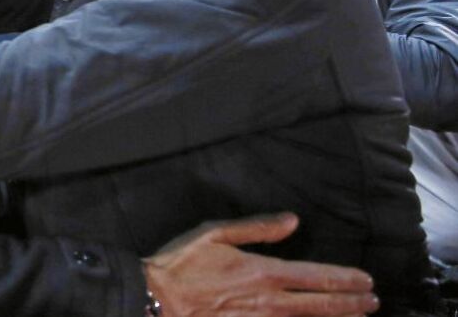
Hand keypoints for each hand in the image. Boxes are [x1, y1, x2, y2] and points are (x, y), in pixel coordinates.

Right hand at [144, 213, 378, 316]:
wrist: (155, 299)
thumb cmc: (181, 263)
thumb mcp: (214, 233)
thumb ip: (257, 227)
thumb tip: (292, 221)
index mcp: (262, 271)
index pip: (315, 277)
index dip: (344, 280)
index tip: (366, 281)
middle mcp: (268, 301)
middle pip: (319, 305)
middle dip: (350, 304)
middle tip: (373, 302)